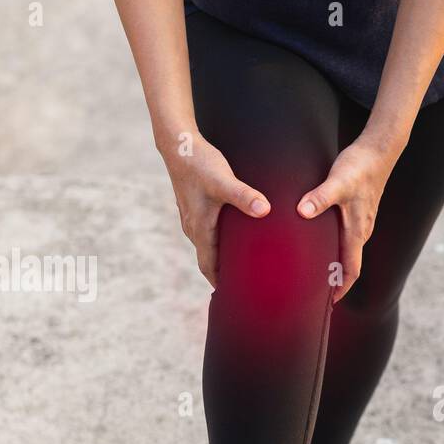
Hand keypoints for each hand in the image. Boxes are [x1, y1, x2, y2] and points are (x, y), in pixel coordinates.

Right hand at [161, 134, 269, 287]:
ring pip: (209, 246)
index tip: (235, 299)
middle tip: (246, 289)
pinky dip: (221, 243)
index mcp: (199, 229)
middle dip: (225, 276)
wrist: (178, 144)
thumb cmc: (200, 163)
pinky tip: (237, 240)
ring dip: (223, 258)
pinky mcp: (197, 206)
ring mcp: (193, 217)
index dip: (220, 284)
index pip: (208, 267)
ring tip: (244, 268)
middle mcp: (194, 227)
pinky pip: (210, 233)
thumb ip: (244, 196)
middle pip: (209, 261)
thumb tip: (265, 210)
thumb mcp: (224, 180)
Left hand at [297, 136, 400, 299]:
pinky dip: (336, 248)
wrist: (379, 150)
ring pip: (348, 251)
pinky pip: (347, 238)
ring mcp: (361, 222)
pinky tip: (322, 243)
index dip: (341, 288)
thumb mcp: (338, 182)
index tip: (329, 303)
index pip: (351, 269)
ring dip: (335, 265)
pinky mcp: (358, 212)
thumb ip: (320, 197)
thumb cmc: (359, 166)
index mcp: (357, 231)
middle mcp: (361, 230)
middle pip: (349, 265)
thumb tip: (302, 212)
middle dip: (336, 281)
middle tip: (316, 295)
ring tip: (317, 274)